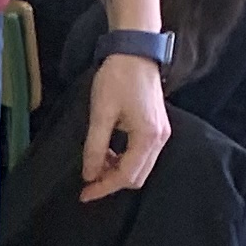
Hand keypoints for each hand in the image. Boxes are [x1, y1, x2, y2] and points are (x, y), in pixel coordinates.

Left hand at [83, 50, 169, 201]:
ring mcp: (161, 133)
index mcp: (147, 136)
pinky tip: (108, 153)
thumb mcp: (101, 114)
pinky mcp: (158, 127)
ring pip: (140, 167)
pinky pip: (142, 154)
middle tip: (88, 181)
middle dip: (111, 182)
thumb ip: (95, 147)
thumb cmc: (118, 78)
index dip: (103, 187)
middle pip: (136, 176)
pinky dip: (125, 160)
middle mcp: (160, 138)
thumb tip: (89, 174)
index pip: (126, 175)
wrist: (135, 51)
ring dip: (118, 171)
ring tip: (95, 165)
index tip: (84, 193)